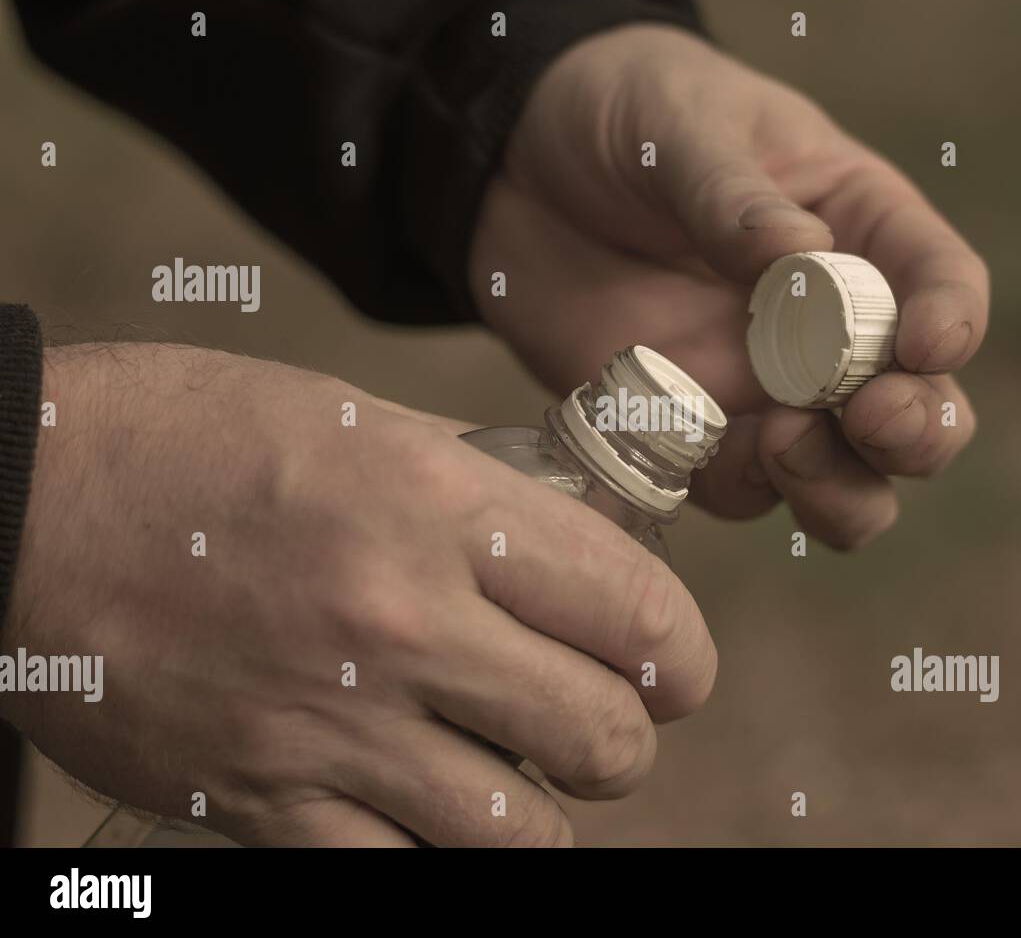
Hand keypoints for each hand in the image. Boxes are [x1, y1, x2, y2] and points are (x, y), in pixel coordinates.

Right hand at [2, 344, 714, 845]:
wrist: (22, 502)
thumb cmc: (194, 440)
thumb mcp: (360, 420)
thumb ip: (482, 488)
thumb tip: (576, 540)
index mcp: (439, 506)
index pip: (636, 611)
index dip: (682, 653)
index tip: (674, 666)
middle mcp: (400, 621)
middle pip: (605, 737)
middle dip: (627, 737)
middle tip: (601, 716)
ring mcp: (330, 725)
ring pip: (523, 832)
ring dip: (544, 807)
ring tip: (518, 770)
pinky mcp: (260, 801)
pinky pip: (399, 872)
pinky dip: (435, 850)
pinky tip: (424, 805)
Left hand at [471, 25, 987, 547]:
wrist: (512, 171)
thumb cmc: (621, 117)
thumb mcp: (679, 123)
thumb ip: (731, 194)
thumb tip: (801, 256)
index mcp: (857, 227)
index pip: (940, 282)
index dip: (951, 322)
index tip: (925, 343)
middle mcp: (829, 328)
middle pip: (921, 407)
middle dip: (917, 429)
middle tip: (874, 419)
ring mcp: (767, 392)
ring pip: (848, 479)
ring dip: (843, 489)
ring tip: (788, 448)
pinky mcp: (696, 436)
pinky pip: (742, 492)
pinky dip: (742, 491)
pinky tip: (702, 453)